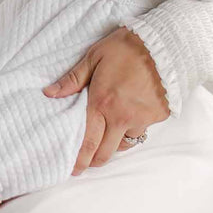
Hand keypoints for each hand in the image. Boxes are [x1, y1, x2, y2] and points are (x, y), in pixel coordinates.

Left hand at [44, 26, 169, 174]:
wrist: (164, 43)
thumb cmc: (126, 47)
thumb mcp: (94, 57)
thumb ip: (72, 79)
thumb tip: (49, 93)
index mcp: (102, 103)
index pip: (87, 142)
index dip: (79, 160)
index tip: (72, 170)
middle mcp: (122, 117)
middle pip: (105, 153)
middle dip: (93, 161)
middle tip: (85, 162)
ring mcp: (142, 118)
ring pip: (124, 143)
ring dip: (114, 144)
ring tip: (106, 136)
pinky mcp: (158, 116)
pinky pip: (142, 130)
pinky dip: (132, 128)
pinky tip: (128, 117)